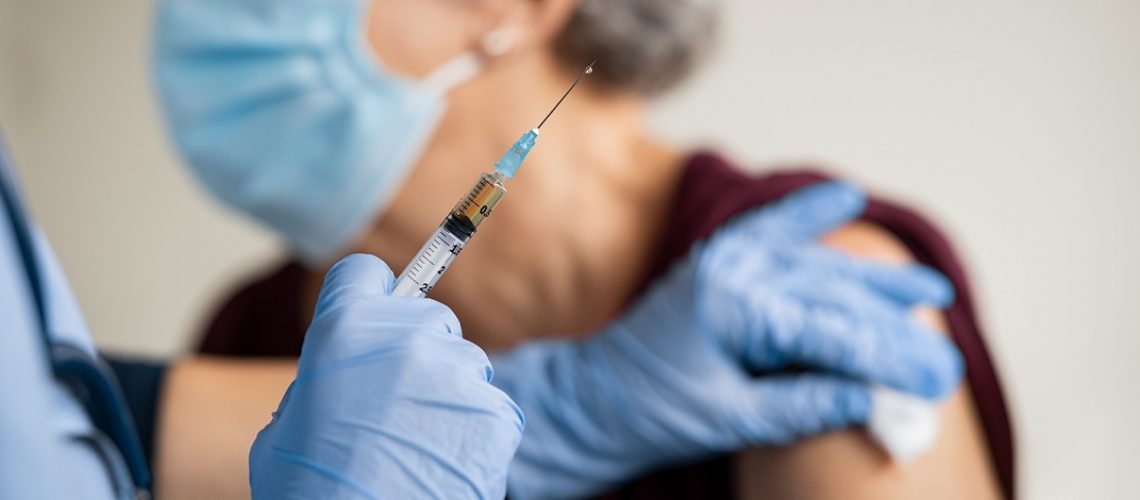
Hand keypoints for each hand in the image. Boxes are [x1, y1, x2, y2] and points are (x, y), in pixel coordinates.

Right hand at [249, 254, 523, 499]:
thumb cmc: (312, 490)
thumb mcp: (289, 422)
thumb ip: (325, 377)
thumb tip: (348, 372)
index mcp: (344, 330)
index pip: (364, 273)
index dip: (367, 294)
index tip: (374, 312)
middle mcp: (406, 338)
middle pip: (428, 318)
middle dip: (416, 350)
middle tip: (395, 400)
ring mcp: (455, 372)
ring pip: (464, 362)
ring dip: (448, 391)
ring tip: (419, 440)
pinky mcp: (493, 411)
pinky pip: (490, 405)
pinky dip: (474, 429)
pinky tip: (445, 458)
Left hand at [492, 182, 963, 498]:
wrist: (590, 400)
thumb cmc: (650, 412)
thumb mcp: (730, 420)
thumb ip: (804, 405)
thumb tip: (875, 400)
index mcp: (737, 306)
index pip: (834, 330)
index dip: (891, 355)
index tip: (939, 377)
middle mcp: (735, 269)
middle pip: (836, 294)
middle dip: (894, 328)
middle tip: (946, 358)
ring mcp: (726, 258)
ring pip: (816, 265)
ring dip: (872, 281)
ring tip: (930, 290)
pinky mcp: (718, 261)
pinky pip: (771, 230)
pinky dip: (808, 215)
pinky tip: (844, 198)